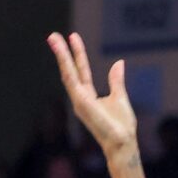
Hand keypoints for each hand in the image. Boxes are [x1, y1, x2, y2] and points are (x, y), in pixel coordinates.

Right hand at [47, 33, 137, 158]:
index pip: (81, 71)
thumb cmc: (122, 125)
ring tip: (54, 38)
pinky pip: (71, 80)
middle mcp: (79, 97)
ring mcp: (78, 100)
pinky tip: (63, 53)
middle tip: (54, 35)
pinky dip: (66, 65)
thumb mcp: (120, 97)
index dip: (78, 54)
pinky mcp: (80, 102)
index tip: (73, 38)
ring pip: (67, 73)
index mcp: (88, 95)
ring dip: (61, 55)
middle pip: (69, 70)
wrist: (123, 142)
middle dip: (63, 53)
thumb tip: (118, 62)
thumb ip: (116, 80)